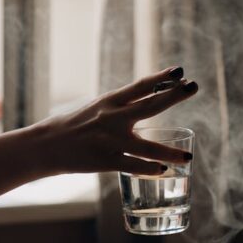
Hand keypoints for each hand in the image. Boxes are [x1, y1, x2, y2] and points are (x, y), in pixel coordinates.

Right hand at [35, 66, 197, 175]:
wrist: (48, 144)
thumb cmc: (76, 125)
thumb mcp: (99, 108)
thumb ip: (123, 107)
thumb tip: (150, 100)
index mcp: (110, 101)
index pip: (141, 86)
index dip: (161, 78)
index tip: (180, 71)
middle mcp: (113, 117)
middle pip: (150, 105)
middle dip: (174, 96)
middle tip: (195, 86)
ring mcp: (111, 140)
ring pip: (147, 147)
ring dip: (170, 152)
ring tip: (188, 157)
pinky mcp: (106, 161)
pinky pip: (133, 166)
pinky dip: (149, 169)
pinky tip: (163, 171)